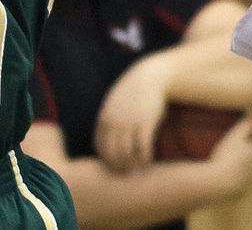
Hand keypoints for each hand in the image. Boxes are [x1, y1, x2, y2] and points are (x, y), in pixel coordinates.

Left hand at [93, 56, 170, 171]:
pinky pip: (142, 149)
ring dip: (132, 166)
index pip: (100, 148)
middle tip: (128, 174)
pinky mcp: (145, 123)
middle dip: (119, 168)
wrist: (151, 77)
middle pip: (112, 155)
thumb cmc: (134, 92)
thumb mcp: (115, 103)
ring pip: (127, 155)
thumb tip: (106, 138)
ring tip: (138, 169)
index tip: (116, 166)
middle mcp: (113, 122)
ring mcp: (129, 123)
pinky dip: (145, 159)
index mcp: (104, 118)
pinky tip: (148, 160)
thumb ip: (108, 119)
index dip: (107, 160)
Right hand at [202, 114, 251, 199]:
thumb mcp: (235, 136)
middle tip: (244, 138)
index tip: (250, 125)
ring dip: (248, 158)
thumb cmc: (227, 155)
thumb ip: (246, 126)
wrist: (218, 182)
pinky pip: (246, 175)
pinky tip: (232, 169)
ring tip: (238, 154)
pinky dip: (242, 170)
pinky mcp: (243, 187)